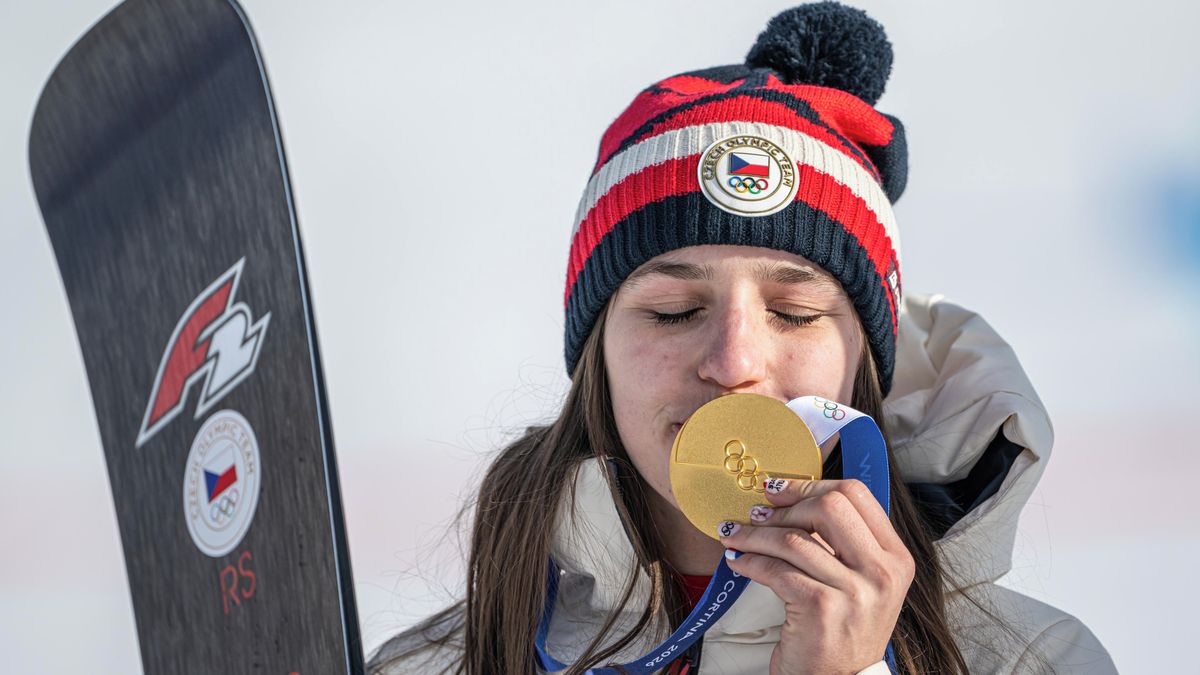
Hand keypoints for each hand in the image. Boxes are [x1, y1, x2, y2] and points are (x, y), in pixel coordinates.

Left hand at [717, 479, 913, 674]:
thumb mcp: (859, 581)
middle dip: (784, 507)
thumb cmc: (842, 630)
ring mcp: (855, 592)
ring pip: (794, 539)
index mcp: (895, 558)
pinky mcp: (822, 608)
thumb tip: (790, 495)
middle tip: (756, 514)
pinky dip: (749, 561)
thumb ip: (840, 541)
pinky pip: (776, 569)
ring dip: (754, 534)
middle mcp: (882, 573)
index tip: (780, 491)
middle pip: (829, 507)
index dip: (811, 484)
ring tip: (735, 536)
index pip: (856, 495)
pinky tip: (738, 561)